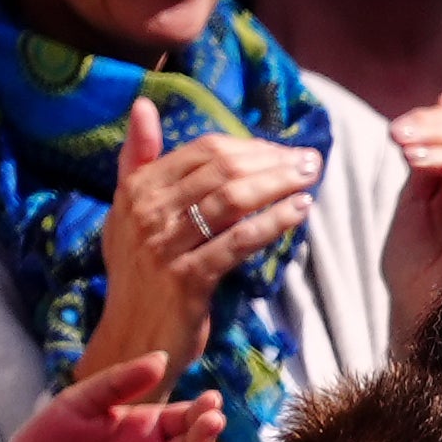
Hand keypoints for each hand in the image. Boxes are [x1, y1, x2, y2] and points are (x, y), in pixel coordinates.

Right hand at [83, 104, 320, 385]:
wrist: (133, 337)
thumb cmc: (141, 273)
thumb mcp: (130, 212)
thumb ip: (139, 160)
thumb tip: (142, 104)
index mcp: (136, 188)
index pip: (203, 151)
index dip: (250, 146)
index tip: (284, 150)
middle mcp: (147, 212)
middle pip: (222, 171)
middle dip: (272, 161)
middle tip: (310, 159)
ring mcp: (165, 245)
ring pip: (232, 201)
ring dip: (278, 184)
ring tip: (311, 178)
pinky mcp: (187, 279)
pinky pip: (238, 242)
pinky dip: (272, 223)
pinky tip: (300, 211)